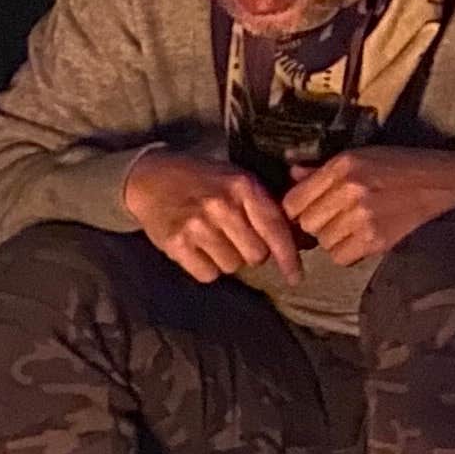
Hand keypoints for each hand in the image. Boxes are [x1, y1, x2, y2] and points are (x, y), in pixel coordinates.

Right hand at [121, 149, 302, 285]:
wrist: (153, 177)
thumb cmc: (203, 181)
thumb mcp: (238, 180)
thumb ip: (266, 207)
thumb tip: (301, 241)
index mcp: (243, 186)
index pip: (275, 229)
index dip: (289, 257)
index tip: (295, 276)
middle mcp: (222, 205)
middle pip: (256, 255)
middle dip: (251, 252)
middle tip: (235, 238)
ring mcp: (198, 225)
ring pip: (232, 267)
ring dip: (226, 259)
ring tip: (212, 238)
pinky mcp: (177, 243)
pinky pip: (207, 274)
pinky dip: (205, 267)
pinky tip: (197, 248)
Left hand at [280, 144, 454, 263]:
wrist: (447, 182)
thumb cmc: (403, 167)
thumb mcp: (363, 156)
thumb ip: (323, 170)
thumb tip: (292, 175)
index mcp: (343, 166)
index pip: (293, 201)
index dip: (297, 209)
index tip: (309, 210)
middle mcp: (349, 190)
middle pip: (306, 224)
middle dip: (317, 224)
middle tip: (337, 218)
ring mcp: (363, 217)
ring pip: (323, 242)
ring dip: (334, 239)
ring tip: (354, 226)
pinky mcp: (376, 239)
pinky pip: (341, 257)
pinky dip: (348, 253)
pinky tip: (363, 239)